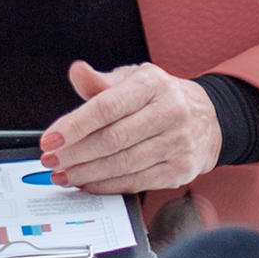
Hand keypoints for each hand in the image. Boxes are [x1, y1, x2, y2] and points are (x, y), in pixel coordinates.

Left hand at [40, 61, 221, 193]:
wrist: (208, 118)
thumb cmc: (159, 97)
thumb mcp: (132, 80)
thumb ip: (100, 82)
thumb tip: (77, 72)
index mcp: (153, 84)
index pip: (106, 107)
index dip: (74, 126)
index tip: (50, 139)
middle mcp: (170, 112)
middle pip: (112, 139)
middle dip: (75, 154)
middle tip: (50, 160)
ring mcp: (179, 143)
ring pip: (123, 164)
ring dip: (86, 173)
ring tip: (62, 174)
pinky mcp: (181, 169)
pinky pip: (137, 182)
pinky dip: (107, 185)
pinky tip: (87, 183)